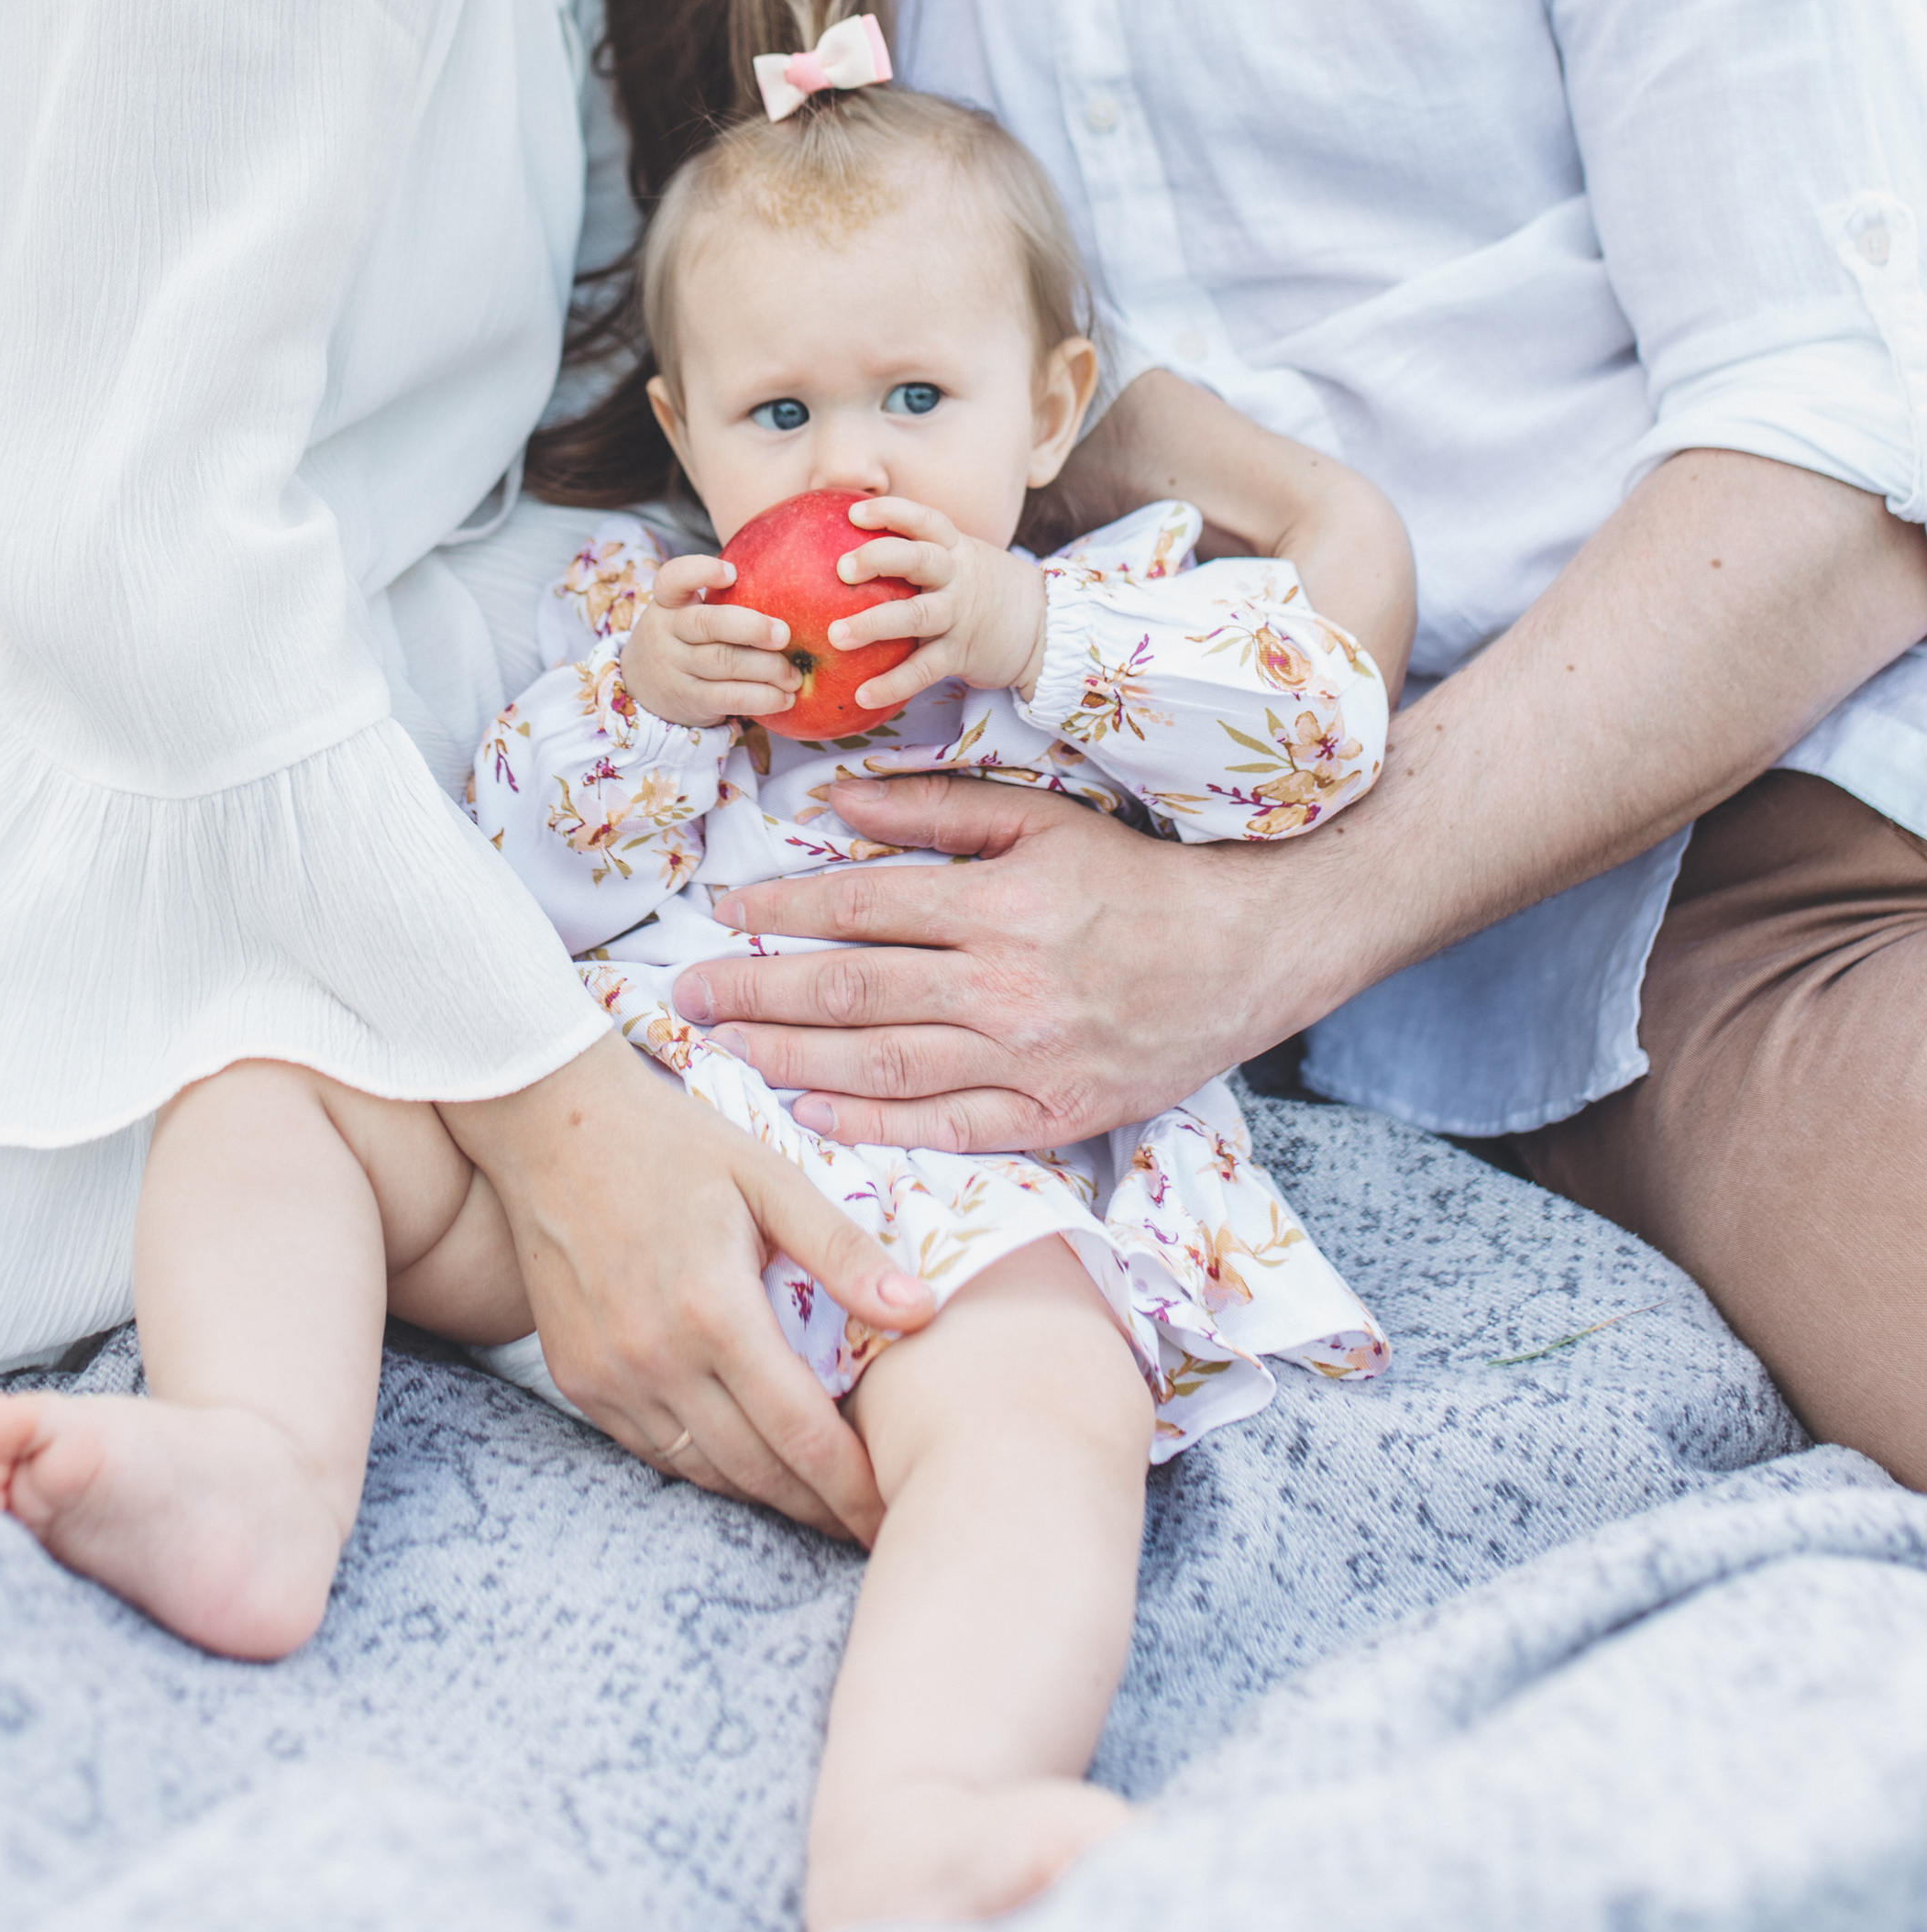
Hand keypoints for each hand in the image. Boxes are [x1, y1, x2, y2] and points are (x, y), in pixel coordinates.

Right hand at [445, 1034, 933, 1544]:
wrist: (550, 1124)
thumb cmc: (672, 1142)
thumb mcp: (769, 1177)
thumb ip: (844, 1251)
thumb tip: (923, 1311)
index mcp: (714, 1309)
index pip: (802, 1433)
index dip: (853, 1487)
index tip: (890, 1514)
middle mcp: (656, 1357)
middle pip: (757, 1470)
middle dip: (819, 1506)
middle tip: (867, 1523)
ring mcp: (609, 1376)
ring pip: (704, 1473)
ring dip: (765, 1495)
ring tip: (817, 1501)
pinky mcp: (578, 1379)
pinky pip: (654, 1453)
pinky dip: (705, 1467)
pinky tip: (743, 1459)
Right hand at [621, 551, 800, 726]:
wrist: (642, 685)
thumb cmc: (685, 638)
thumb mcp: (686, 612)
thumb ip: (722, 600)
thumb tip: (790, 588)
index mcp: (669, 602)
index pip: (673, 579)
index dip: (701, 572)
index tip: (732, 573)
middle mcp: (667, 632)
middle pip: (708, 625)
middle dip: (752, 628)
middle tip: (784, 634)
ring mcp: (675, 667)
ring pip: (725, 663)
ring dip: (768, 668)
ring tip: (794, 675)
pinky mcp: (689, 699)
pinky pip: (729, 697)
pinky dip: (763, 698)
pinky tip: (785, 697)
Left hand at [668, 774, 1343, 1151]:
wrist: (1245, 954)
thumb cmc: (1136, 879)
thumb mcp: (1040, 820)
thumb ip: (935, 810)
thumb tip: (834, 803)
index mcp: (997, 904)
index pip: (860, 907)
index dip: (781, 911)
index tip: (723, 915)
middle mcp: (1004, 985)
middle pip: (851, 992)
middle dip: (756, 993)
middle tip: (687, 997)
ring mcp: (1027, 1059)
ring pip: (882, 1066)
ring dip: (789, 1060)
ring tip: (723, 1051)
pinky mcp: (1053, 1116)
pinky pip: (945, 1128)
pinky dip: (870, 1125)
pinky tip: (808, 1112)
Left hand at [832, 497, 1046, 714]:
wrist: (1044, 629)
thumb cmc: (985, 590)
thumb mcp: (963, 560)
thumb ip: (922, 552)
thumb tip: (853, 542)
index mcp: (955, 549)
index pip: (924, 521)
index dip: (891, 513)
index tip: (854, 514)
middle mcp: (958, 578)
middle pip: (919, 560)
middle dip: (879, 559)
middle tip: (842, 569)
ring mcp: (959, 617)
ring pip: (916, 616)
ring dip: (874, 625)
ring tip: (836, 636)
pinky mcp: (961, 654)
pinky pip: (924, 669)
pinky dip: (893, 683)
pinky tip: (862, 695)